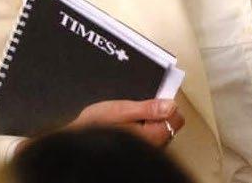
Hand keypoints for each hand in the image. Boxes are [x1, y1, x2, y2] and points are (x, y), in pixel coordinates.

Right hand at [67, 98, 184, 147]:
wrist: (75, 144)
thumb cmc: (94, 129)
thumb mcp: (120, 111)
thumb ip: (147, 108)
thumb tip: (170, 105)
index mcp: (152, 137)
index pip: (177, 118)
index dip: (167, 104)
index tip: (154, 99)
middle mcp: (154, 148)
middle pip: (169, 124)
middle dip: (157, 113)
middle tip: (137, 108)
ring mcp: (147, 152)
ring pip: (159, 130)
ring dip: (150, 121)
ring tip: (129, 118)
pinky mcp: (139, 152)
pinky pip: (149, 137)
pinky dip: (142, 129)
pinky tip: (127, 126)